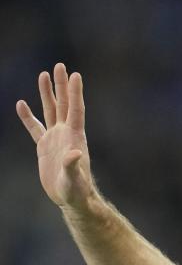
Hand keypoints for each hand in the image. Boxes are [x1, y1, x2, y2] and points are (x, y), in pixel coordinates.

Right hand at [16, 63, 95, 210]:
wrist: (70, 198)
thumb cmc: (76, 190)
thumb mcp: (74, 179)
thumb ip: (74, 166)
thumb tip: (75, 154)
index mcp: (75, 137)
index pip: (75, 110)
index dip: (76, 93)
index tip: (76, 75)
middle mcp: (66, 134)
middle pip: (63, 104)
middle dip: (62, 85)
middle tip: (60, 66)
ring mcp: (55, 138)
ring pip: (50, 111)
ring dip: (47, 93)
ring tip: (43, 75)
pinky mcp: (44, 146)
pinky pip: (34, 127)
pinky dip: (28, 116)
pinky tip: (21, 104)